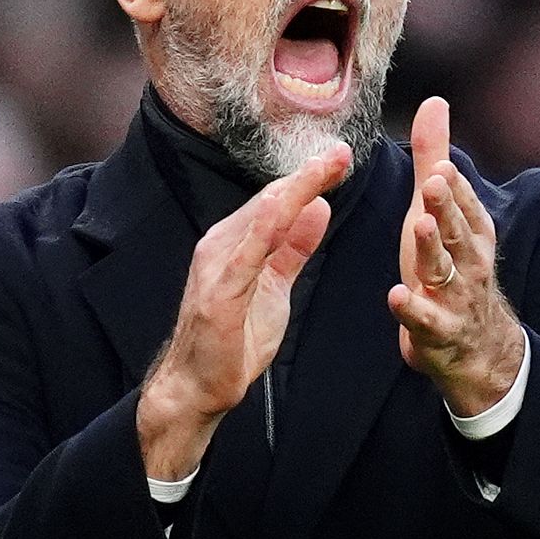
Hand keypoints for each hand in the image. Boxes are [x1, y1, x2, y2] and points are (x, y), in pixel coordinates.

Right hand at [138, 143, 350, 478]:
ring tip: (324, 167)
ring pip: (261, 217)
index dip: (308, 178)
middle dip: (307, 175)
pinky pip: (246, 253)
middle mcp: (222, 244)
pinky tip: (286, 206)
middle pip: (270, 201)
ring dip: (295, 189)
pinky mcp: (220, 292)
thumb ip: (293, 248)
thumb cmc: (233, 339)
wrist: (197, 387)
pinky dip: (266, 226)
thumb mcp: (275, 286)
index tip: (339, 156)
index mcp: (235, 242)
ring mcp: (217, 266)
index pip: (276, 201)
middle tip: (341, 151)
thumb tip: (318, 208)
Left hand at [390, 98, 523, 416]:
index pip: (464, 204)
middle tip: (434, 184)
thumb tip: (434, 102)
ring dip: (432, 249)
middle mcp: (469, 261)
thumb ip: (436, 158)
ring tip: (419, 227)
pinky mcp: (437, 331)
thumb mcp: (443, 212)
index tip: (442, 166)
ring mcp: (455, 297)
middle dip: (446, 208)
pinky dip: (412, 309)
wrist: (477, 347)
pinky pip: (425, 320)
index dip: (454, 188)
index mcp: (472, 231)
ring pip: (444, 270)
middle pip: (457, 231)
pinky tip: (396, 296)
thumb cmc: (452, 267)